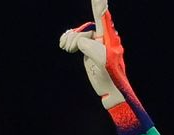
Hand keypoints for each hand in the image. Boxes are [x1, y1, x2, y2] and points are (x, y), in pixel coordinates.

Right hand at [58, 0, 151, 134]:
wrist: (110, 88)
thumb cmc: (109, 72)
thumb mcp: (98, 56)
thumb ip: (87, 44)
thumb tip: (81, 42)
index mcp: (108, 36)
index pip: (102, 16)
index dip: (99, 5)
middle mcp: (102, 37)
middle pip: (85, 27)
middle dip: (75, 36)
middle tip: (69, 48)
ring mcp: (95, 43)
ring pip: (79, 33)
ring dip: (70, 39)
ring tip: (66, 48)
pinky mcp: (88, 49)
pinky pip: (76, 39)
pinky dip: (69, 40)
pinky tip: (64, 45)